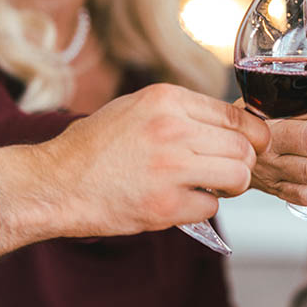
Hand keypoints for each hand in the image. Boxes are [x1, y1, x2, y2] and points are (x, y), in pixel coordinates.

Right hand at [0, 83, 269, 254]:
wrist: (54, 184)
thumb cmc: (94, 147)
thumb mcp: (137, 107)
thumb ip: (182, 111)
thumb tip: (231, 123)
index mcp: (167, 99)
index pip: (235, 115)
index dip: (252, 134)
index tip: (252, 144)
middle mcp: (172, 129)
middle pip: (244, 147)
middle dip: (245, 162)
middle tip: (231, 170)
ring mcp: (170, 168)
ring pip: (238, 176)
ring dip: (232, 186)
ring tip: (214, 186)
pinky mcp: (164, 205)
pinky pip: (211, 206)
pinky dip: (202, 207)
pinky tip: (181, 201)